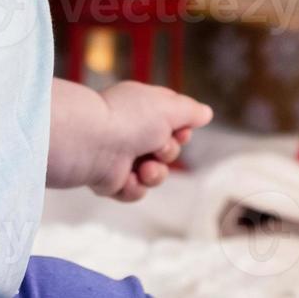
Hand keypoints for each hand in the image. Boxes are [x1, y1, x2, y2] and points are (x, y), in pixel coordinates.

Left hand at [89, 81, 212, 202]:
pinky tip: (127, 179)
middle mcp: (131, 131)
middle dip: (168, 152)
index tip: (181, 132)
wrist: (92, 143)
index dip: (181, 130)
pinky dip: (134, 188)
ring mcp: (120, 156)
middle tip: (157, 147)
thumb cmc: (130, 118)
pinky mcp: (110, 180)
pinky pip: (135, 191)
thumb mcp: (169, 107)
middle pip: (167, 150)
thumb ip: (190, 111)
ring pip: (154, 174)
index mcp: (143, 108)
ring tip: (144, 169)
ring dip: (155, 174)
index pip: (171, 121)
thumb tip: (206, 113)